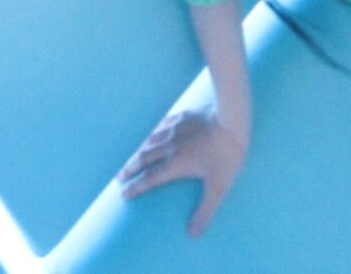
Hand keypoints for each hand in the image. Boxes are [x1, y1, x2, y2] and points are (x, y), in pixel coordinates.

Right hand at [116, 106, 248, 237]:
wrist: (230, 119)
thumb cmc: (227, 155)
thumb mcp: (219, 187)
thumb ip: (205, 212)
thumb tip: (192, 235)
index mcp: (176, 164)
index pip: (150, 178)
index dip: (136, 187)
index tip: (123, 194)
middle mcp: (170, 146)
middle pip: (144, 158)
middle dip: (131, 169)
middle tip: (120, 177)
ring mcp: (175, 128)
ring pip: (150, 141)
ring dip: (139, 151)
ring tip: (133, 158)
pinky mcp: (183, 116)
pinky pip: (162, 125)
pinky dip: (154, 133)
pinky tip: (154, 133)